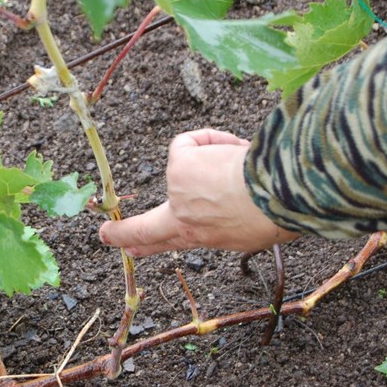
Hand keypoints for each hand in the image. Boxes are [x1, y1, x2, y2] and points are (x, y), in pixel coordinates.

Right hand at [99, 129, 299, 253]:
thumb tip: (233, 197)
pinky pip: (187, 142)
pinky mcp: (178, 167)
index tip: (129, 248)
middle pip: (144, 230)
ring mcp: (178, 194)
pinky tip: (230, 148)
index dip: (147, 245)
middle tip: (106, 236)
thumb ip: (233, 216)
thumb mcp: (256, 227)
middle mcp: (186, 222)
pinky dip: (209, 139)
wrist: (279, 198)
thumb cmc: (280, 213)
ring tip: (244, 168)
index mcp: (205, 237)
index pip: (170, 243)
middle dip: (124, 234)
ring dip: (215, 157)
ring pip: (185, 165)